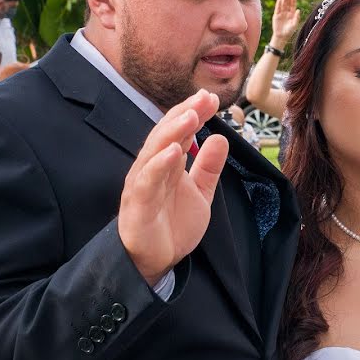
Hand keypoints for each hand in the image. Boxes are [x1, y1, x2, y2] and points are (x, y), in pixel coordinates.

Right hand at [118, 89, 228, 285]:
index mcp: (167, 163)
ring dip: (173, 132)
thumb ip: (209, 166)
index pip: (179, 131)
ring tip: (192, 115)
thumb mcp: (201, 192)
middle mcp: (152, 168)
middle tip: (205, 98)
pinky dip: (159, 164)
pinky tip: (174, 151)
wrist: (157, 261)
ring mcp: (143, 184)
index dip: (195, 113)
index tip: (214, 98)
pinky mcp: (137, 204)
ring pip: (155, 151)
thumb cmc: (173, 224)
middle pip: (166, 134)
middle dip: (185, 114)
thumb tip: (221, 138)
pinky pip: (147, 180)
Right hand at [271, 0, 300, 46]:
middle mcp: (287, 13)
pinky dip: (278, 4)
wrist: (281, 36)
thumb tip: (298, 10)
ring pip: (283, 5)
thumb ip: (297, 17)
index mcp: (292, 14)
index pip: (293, 6)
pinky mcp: (276, 15)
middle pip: (288, 4)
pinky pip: (277, 8)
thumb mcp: (294, 25)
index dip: (293, 1)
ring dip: (284, 0)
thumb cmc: (289, 31)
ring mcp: (281, 14)